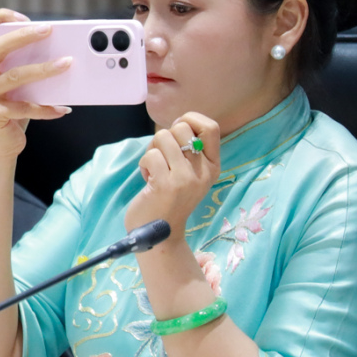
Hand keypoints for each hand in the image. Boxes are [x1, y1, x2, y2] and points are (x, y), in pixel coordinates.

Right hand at [0, 9, 70, 162]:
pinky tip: (62, 109)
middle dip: (23, 35)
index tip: (24, 18)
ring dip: (43, 69)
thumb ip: (24, 67)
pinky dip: (46, 108)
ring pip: (14, 76)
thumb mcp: (15, 86)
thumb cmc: (11, 111)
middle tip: (49, 30)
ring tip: (66, 64)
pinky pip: (23, 107)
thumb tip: (58, 52)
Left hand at [124, 112, 220, 237]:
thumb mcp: (189, 174)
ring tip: (154, 169)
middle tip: (161, 158)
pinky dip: (144, 164)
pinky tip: (148, 179)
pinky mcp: (166, 185)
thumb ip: (188, 150)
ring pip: (163, 137)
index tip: (177, 133)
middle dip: (164, 137)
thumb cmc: (170, 199)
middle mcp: (204, 171)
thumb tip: (179, 121)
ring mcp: (186, 178)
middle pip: (181, 128)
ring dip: (152, 150)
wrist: (161, 236)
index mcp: (213, 166)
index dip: (190, 119)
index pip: (211, 127)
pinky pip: (151, 155)